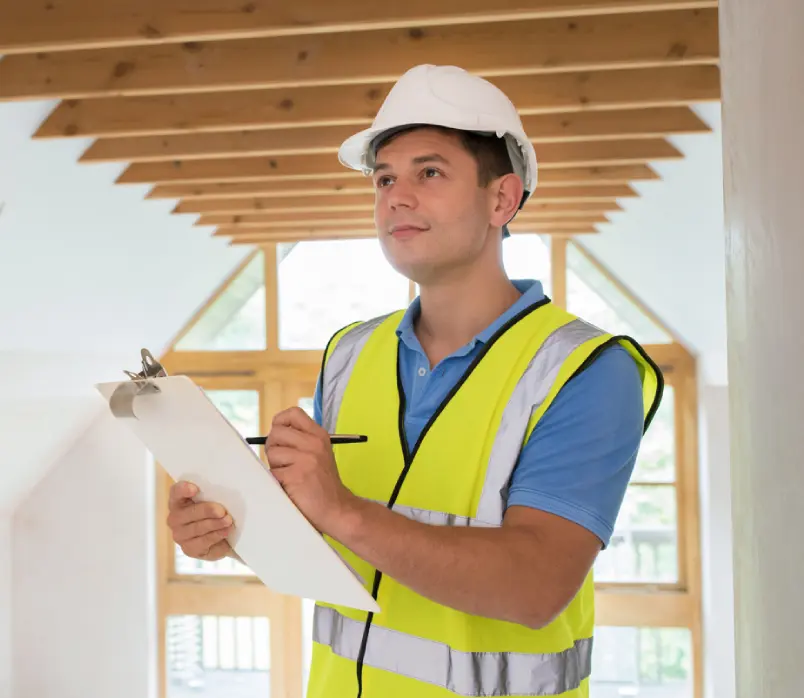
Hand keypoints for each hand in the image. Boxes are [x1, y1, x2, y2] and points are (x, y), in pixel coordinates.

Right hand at [166, 480, 233, 561]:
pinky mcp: (189, 549)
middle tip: (222, 511)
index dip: (183, 489)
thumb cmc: (216, 514)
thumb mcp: (215, 501)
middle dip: (207, 511)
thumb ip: (213, 496)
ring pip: (196, 528)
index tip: (195, 489)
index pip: (176, 492)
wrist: (222, 539)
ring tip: (228, 521)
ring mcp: (179, 535)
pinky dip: (216, 536)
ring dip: (215, 524)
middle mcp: (175, 518)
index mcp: (179, 500)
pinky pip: (202, 542)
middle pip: (188, 513)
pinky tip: (225, 532)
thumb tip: (224, 495)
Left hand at [265, 407, 357, 536]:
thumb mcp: (319, 453)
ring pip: (272, 453)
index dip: (280, 422)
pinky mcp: (295, 476)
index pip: (293, 414)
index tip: (280, 435)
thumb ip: (301, 440)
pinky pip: (272, 472)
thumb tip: (274, 434)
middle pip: (276, 433)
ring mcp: (305, 459)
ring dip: (275, 466)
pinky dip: (277, 481)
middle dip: (274, 447)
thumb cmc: (323, 482)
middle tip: (283, 461)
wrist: (337, 508)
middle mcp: (313, 443)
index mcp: (319, 435)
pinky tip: (290, 486)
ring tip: (290, 475)